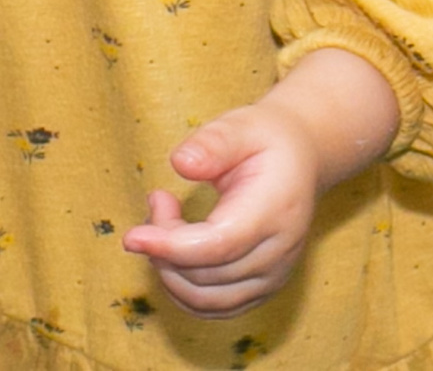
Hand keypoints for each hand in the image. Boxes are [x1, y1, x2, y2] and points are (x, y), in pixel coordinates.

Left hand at [122, 101, 322, 316]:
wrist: (301, 159)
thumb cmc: (264, 140)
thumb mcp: (240, 126)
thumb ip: (211, 143)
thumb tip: (180, 163)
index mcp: (274, 212)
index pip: (218, 246)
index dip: (171, 246)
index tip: (131, 236)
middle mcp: (278, 253)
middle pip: (206, 275)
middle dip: (163, 246)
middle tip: (158, 201)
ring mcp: (272, 276)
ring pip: (206, 300)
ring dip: (168, 271)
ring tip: (163, 224)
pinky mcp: (261, 287)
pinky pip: (214, 307)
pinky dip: (182, 288)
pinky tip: (172, 252)